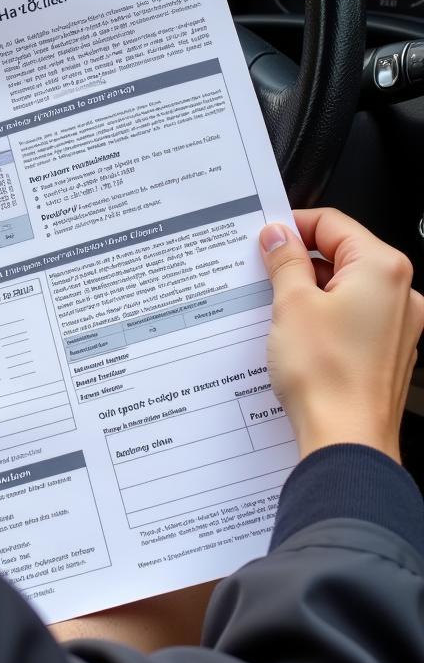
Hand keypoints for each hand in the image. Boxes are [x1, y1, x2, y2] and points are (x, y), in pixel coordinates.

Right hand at [259, 208, 423, 461]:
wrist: (346, 439)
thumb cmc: (327, 376)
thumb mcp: (291, 304)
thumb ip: (285, 261)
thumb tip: (278, 236)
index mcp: (382, 268)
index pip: (333, 224)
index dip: (292, 225)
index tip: (265, 238)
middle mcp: (401, 292)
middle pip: (341, 254)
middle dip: (298, 262)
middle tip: (262, 275)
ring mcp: (398, 324)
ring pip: (345, 287)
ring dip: (308, 292)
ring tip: (276, 310)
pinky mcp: (386, 350)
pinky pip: (352, 317)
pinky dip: (323, 317)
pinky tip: (295, 335)